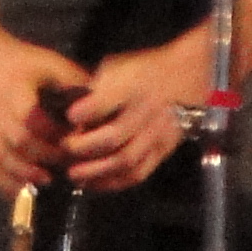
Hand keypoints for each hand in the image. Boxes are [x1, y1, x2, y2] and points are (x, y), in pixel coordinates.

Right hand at [0, 35, 91, 191]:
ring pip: (2, 159)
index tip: (73, 137)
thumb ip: (72, 80)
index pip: (32, 118)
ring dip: (26, 174)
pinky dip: (4, 183)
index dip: (54, 133)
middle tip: (67, 163)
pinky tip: (23, 189)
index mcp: (14, 91)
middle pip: (19, 142)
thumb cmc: (17, 63)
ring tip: (47, 179)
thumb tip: (101, 100)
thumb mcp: (46, 62)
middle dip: (46, 156)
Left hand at [58, 36, 208, 191]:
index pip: (107, 102)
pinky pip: (138, 173)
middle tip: (64, 149)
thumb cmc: (143, 70)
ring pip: (126, 160)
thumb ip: (94, 86)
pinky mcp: (164, 151)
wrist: (187, 76)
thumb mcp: (117, 66)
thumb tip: (64, 102)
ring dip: (96, 171)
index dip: (86, 111)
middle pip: (114, 137)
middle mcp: (146, 112)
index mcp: (131, 87)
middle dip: (84, 147)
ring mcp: (158, 134)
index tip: (68, 116)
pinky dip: (114, 183)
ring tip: (73, 174)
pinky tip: (94, 184)